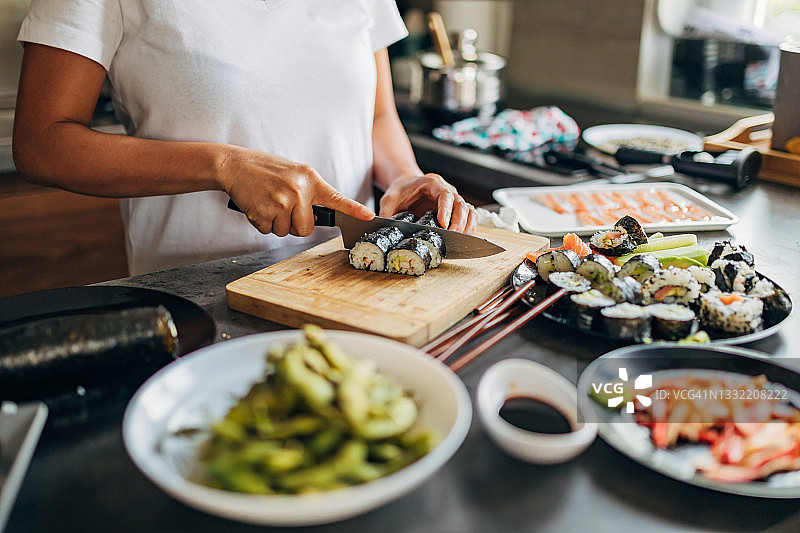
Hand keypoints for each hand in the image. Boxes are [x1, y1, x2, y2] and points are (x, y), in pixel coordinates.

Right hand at [221, 147, 373, 236]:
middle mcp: (298, 190)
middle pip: (307, 228)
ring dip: (277, 223)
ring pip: (287, 232)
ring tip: (268, 202)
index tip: (368, 216)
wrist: (235, 165)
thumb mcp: (295, 173)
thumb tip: (319, 214)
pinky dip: (262, 223)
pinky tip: (258, 205)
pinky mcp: (263, 213)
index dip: (354, 209)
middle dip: (295, 224)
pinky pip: (269, 231)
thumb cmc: (266, 170)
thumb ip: (310, 191)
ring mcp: (281, 202)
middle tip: (283, 206)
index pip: (336, 197)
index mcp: (309, 178)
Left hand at [378, 173, 476, 232]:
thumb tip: (383, 227)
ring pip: (470, 211)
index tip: (443, 224)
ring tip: (460, 239)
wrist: (407, 186)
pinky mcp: (455, 211)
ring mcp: (454, 200)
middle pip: (461, 204)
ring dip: (467, 225)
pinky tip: (464, 238)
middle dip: (459, 221)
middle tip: (451, 236)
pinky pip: (470, 217)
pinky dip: (470, 227)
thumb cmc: (401, 191)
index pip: (445, 195)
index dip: (446, 209)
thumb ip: (386, 212)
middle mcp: (447, 190)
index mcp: (433, 184)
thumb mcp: (389, 199)